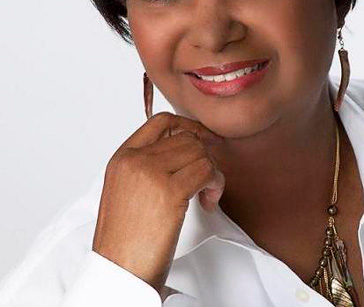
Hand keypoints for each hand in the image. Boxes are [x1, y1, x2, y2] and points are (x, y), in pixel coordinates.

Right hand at [92, 111, 225, 293]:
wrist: (119, 272)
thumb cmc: (125, 239)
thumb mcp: (126, 190)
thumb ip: (147, 165)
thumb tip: (184, 149)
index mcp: (122, 157)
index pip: (160, 121)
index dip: (187, 125)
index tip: (202, 139)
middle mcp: (135, 160)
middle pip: (186, 138)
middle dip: (203, 157)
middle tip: (205, 181)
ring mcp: (151, 173)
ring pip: (200, 153)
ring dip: (212, 173)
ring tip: (206, 194)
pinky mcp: (169, 191)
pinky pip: (207, 171)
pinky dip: (216, 185)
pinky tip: (207, 202)